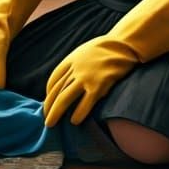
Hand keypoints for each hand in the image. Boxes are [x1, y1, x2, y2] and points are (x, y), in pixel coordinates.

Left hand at [41, 0, 168, 126]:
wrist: (124, 45)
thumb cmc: (106, 49)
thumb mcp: (84, 51)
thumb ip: (74, 64)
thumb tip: (68, 79)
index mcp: (71, 60)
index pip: (54, 79)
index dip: (48, 93)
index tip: (48, 102)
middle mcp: (75, 69)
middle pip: (56, 91)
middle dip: (48, 106)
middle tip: (44, 119)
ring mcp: (86, 77)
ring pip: (64, 99)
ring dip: (56, 112)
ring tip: (51, 124)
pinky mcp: (98, 85)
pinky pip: (84, 103)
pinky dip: (78, 113)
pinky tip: (74, 121)